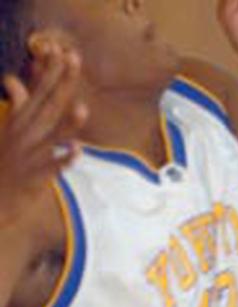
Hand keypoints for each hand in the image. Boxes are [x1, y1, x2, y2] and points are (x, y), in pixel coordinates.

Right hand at [0, 39, 86, 224]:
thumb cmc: (5, 161)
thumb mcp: (9, 131)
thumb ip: (18, 106)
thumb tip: (13, 81)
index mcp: (19, 122)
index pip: (38, 92)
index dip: (52, 73)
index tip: (66, 52)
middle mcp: (24, 134)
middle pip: (47, 106)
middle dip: (61, 84)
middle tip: (75, 61)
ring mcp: (29, 155)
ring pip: (50, 136)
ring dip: (67, 123)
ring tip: (83, 108)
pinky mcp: (34, 177)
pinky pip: (52, 167)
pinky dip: (64, 159)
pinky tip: (77, 151)